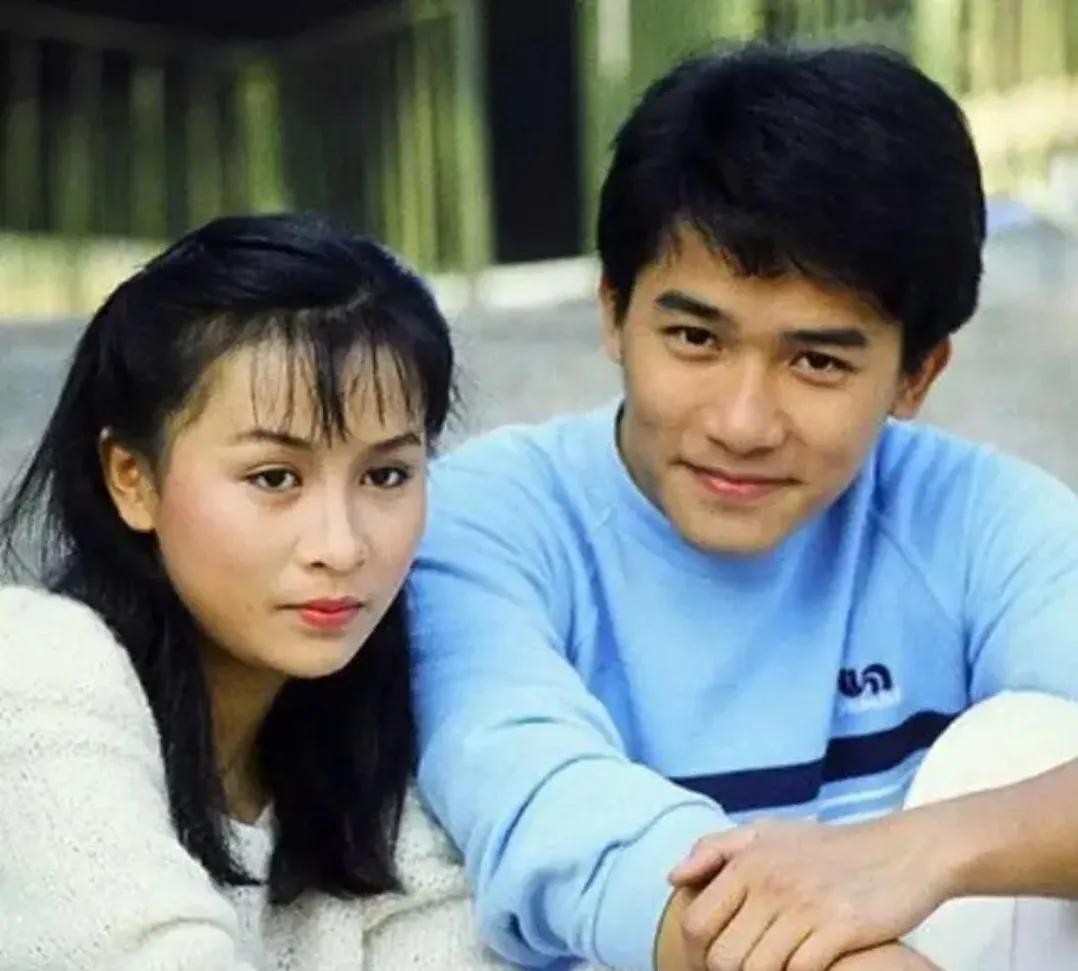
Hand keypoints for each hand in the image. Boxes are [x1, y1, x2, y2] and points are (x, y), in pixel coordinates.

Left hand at [668, 814, 950, 970]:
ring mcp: (805, 905)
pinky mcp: (841, 928)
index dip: (698, 954)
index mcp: (747, 861)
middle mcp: (770, 881)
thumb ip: (715, 851)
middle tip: (749, 969)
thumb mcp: (769, 833)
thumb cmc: (829, 848)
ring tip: (777, 967)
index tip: (714, 964)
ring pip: (758, 970)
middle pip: (723, 956)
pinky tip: (808, 968)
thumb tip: (673, 877)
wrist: (904, 852)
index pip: (697, 923)